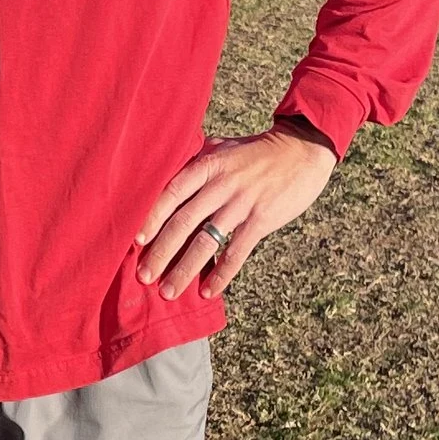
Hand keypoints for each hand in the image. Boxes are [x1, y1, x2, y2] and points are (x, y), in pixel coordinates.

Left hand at [136, 122, 336, 299]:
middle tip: (143, 277)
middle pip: (183, 223)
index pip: (171, 194)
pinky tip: (208, 291)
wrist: (303, 149)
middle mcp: (221, 185)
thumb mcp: (223, 147)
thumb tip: (167, 175)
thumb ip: (196, 161)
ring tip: (168, 292)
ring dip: (184, 270)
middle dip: (160, 252)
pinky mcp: (262, 219)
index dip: (151, 219)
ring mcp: (241, 203)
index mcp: (207, 165)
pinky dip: (221, 274)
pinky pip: (236, 252)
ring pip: (205, 242)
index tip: (135, 243)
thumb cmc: (257, 150)